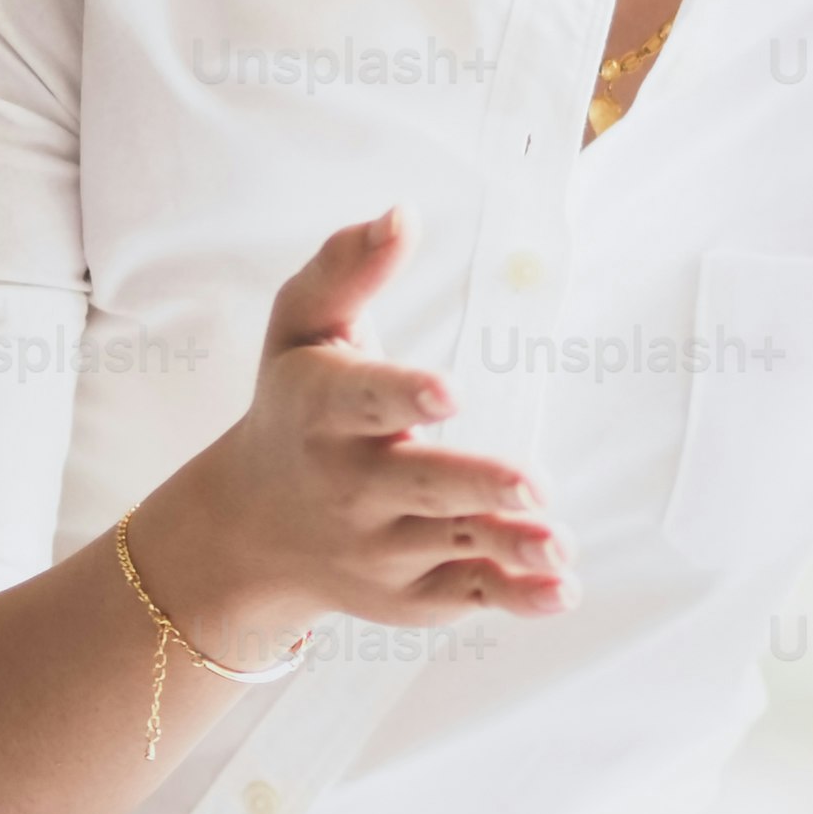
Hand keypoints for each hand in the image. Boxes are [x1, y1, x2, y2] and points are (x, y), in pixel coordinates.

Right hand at [131, 211, 567, 646]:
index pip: (360, 400)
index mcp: (321, 412)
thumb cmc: (294, 406)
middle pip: (418, 485)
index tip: (449, 392)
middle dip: (474, 484)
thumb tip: (404, 214)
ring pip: (453, 544)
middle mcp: (350, 484)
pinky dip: (515, 599)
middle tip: (530, 482)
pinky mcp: (413, 591)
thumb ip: (347, 269)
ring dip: (510, 544)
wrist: (250, 529)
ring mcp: (382, 546)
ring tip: (557, 545)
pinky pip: (469, 595)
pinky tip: (562, 591)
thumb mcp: (301, 331)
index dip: (402, 396)